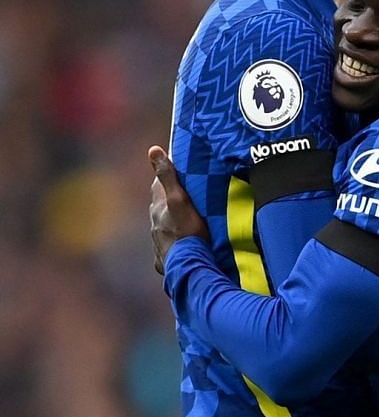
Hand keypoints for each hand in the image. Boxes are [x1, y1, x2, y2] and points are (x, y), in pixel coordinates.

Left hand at [148, 145, 209, 273]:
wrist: (187, 267)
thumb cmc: (187, 232)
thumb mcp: (179, 200)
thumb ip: (167, 176)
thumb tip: (153, 149)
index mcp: (159, 209)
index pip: (158, 188)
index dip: (165, 179)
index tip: (175, 173)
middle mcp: (155, 226)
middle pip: (160, 209)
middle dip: (168, 202)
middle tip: (183, 198)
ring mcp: (158, 244)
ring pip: (163, 229)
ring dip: (171, 224)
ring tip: (185, 223)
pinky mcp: (164, 261)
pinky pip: (167, 249)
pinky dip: (173, 245)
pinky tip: (182, 247)